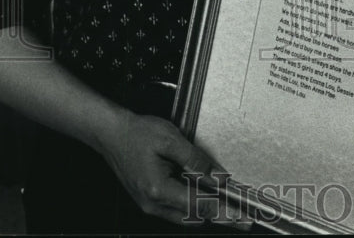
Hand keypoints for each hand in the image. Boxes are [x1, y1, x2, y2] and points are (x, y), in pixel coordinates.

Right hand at [96, 110, 232, 225]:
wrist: (110, 134)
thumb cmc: (136, 134)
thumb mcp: (171, 140)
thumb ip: (196, 160)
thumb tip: (217, 176)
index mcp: (158, 189)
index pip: (199, 205)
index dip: (223, 212)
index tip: (241, 217)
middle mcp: (152, 203)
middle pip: (194, 217)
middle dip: (220, 217)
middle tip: (243, 220)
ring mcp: (149, 204)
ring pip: (185, 216)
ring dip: (207, 213)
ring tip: (230, 211)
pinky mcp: (149, 199)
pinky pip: (176, 209)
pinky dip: (193, 206)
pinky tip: (207, 199)